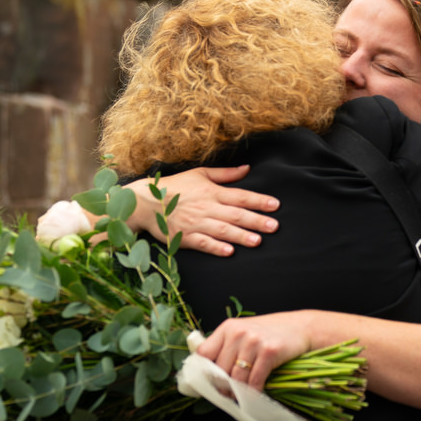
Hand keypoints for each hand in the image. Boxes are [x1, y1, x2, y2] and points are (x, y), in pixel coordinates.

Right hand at [133, 166, 279, 255]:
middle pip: (235, 215)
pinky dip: (215, 247)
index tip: (275, 205)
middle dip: (256, 220)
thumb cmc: (176, 187)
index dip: (258, 200)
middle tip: (274, 226)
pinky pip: (202, 243)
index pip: (240, 196)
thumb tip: (247, 168)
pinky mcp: (184, 237)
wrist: (145, 201)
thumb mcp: (200, 174)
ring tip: (258, 241)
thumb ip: (225, 174)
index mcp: (211, 191)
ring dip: (240, 236)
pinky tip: (229, 251)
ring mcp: (195, 223)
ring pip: (222, 230)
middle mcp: (206, 207)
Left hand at [196, 311, 312, 390]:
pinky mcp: (269, 351)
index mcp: (228, 327)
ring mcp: (254, 341)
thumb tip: (209, 372)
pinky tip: (255, 394)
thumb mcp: (245, 332)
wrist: (302, 327)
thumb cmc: (271, 332)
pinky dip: (253, 392)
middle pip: (219, 369)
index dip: (204, 371)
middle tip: (226, 394)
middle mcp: (239, 332)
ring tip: (239, 396)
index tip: (207, 382)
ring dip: (237, 392)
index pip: (204, 353)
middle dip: (222, 386)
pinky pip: (254, 380)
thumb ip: (227, 346)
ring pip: (236, 378)